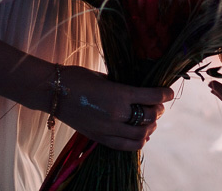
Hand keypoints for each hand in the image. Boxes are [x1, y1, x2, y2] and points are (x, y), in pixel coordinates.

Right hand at [55, 65, 173, 151]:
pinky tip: (138, 133)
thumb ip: (122, 86)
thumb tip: (138, 90)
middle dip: (157, 111)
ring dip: (149, 128)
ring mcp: (108, 129)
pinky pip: (126, 146)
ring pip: (141, 135)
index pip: (151, 97)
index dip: (164, 95)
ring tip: (148, 120)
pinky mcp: (99, 138)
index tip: (169, 93)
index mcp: (118, 95)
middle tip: (157, 106)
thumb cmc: (76, 77)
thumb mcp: (104, 76)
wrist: (52, 92)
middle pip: (149, 118)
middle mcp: (116, 114)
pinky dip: (137, 140)